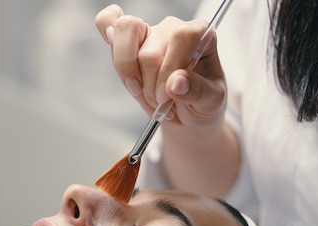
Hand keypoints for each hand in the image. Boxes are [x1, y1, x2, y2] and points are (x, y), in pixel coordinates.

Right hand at [94, 4, 226, 129]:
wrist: (188, 113)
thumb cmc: (202, 103)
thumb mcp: (211, 103)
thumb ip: (197, 91)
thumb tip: (175, 82)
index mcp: (201, 36)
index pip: (182, 36)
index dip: (170, 68)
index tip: (166, 96)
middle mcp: (174, 29)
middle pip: (150, 50)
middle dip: (149, 85)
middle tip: (158, 104)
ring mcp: (150, 33)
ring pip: (126, 37)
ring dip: (128, 73)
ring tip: (141, 93)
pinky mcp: (129, 42)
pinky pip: (109, 21)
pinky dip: (106, 28)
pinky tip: (109, 40)